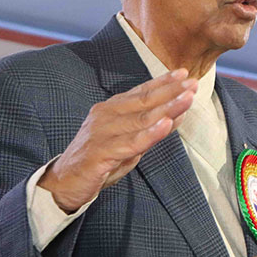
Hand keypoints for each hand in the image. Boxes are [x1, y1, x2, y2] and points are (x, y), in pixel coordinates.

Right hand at [39, 69, 197, 211]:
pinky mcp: (100, 153)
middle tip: (193, 83)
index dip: (163, 82)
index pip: (141, 91)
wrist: (64, 183)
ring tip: (187, 98)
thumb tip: (179, 113)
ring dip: (167, 107)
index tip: (184, 73)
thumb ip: (151, 129)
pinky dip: (150, 133)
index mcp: (111, 109)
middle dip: (171, 91)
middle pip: (144, 101)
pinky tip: (166, 124)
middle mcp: (105, 115)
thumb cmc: (100, 160)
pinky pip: (130, 143)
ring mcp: (101, 133)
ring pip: (141, 119)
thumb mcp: (129, 143)